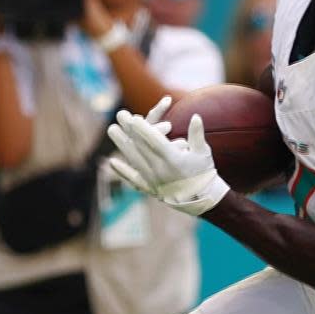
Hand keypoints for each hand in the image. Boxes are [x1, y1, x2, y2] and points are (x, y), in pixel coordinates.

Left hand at [105, 96, 228, 215]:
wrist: (201, 199)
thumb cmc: (203, 172)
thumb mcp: (203, 153)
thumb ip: (197, 134)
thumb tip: (196, 116)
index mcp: (174, 160)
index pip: (155, 141)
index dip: (144, 129)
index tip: (134, 118)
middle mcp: (161, 169)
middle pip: (141, 147)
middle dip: (130, 129)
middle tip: (120, 114)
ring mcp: (153, 179)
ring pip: (133, 158)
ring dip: (121, 143)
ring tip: (112, 129)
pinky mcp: (149, 187)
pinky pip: (133, 178)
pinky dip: (122, 170)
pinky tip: (111, 161)